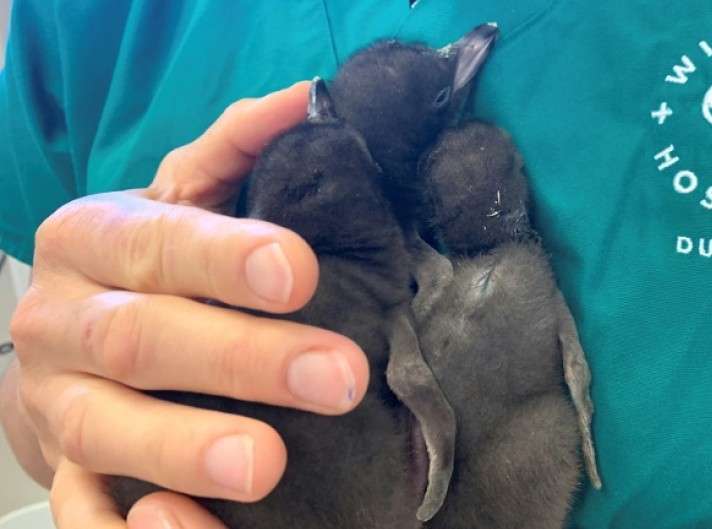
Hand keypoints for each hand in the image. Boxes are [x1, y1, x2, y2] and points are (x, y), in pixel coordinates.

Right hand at [2, 81, 369, 528]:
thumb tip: (306, 100)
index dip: (224, 258)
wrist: (67, 342)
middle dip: (240, 359)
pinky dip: (130, 528)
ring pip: (105, 428)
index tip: (300, 271)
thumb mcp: (178, 198)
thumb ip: (235, 150)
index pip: (159, 243)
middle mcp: (63, 320)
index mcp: (93, 240)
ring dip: (182, 447)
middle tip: (337, 377)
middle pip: (142, 339)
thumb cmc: (148, 264)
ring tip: (266, 464)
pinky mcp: (63, 471)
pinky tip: (187, 527)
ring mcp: (58, 403)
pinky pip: (83, 510)